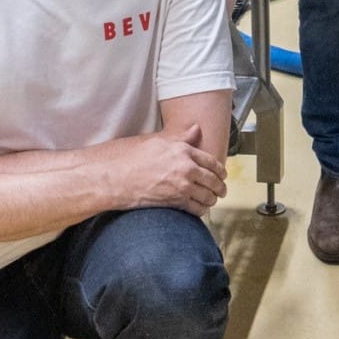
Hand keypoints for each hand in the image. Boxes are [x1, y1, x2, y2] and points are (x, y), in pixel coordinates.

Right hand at [107, 123, 226, 216]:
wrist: (117, 177)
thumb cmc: (133, 157)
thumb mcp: (158, 141)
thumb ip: (181, 138)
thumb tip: (196, 129)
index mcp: (183, 150)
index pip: (211, 161)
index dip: (220, 170)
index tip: (222, 175)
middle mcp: (186, 167)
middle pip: (214, 180)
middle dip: (220, 187)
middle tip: (221, 190)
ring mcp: (182, 186)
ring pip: (208, 196)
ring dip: (212, 199)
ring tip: (211, 200)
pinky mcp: (176, 202)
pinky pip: (197, 208)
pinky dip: (202, 210)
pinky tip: (200, 209)